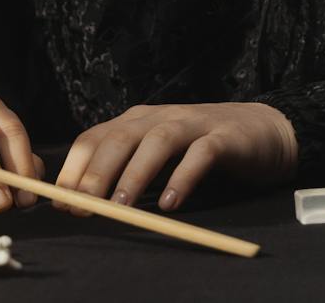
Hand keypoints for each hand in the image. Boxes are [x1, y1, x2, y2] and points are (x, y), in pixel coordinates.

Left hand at [53, 102, 297, 212]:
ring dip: (136, 174)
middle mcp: (159, 117)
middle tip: (84, 207)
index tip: (61, 201)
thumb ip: (127, 169)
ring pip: (157, 142)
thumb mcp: (157, 154)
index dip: (75, 169)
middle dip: (97, 173)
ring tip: (121, 206)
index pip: (94, 138)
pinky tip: (172, 203)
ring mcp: (192, 123)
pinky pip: (200, 155)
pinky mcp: (223, 138)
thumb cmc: (201, 147)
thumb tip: (85, 201)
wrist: (263, 131)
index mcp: (136, 120)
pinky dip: (183, 177)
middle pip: (120, 138)